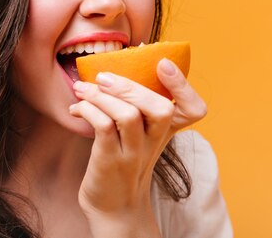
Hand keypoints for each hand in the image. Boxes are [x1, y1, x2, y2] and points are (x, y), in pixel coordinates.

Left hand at [69, 58, 206, 236]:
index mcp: (164, 132)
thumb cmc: (122, 162)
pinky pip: (103, 127)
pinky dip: (88, 110)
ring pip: (128, 115)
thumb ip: (136, 108)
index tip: (163, 64)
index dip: (183, 85)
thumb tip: (110, 70)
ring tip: (82, 89)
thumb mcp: (138, 135)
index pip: (194, 109)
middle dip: (130, 85)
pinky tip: (77, 108)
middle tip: (102, 77)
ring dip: (101, 95)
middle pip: (161, 108)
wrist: (113, 208)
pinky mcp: (111, 161)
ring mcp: (134, 153)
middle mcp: (154, 142)